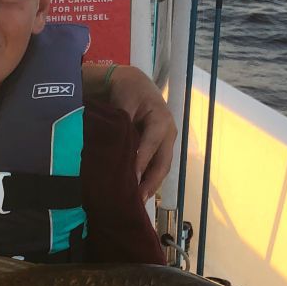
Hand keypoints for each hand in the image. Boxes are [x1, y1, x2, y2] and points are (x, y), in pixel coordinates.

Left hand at [102, 66, 176, 200]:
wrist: (134, 83)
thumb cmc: (128, 91)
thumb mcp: (124, 101)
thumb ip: (121, 122)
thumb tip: (118, 146)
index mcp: (161, 121)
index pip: (151, 146)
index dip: (141, 163)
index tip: (130, 180)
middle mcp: (168, 134)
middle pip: (162, 163)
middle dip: (150, 183)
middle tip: (137, 200)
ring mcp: (165, 142)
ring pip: (160, 168)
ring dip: (150, 185)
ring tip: (136, 201)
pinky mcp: (159, 147)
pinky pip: (155, 166)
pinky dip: (147, 178)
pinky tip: (137, 191)